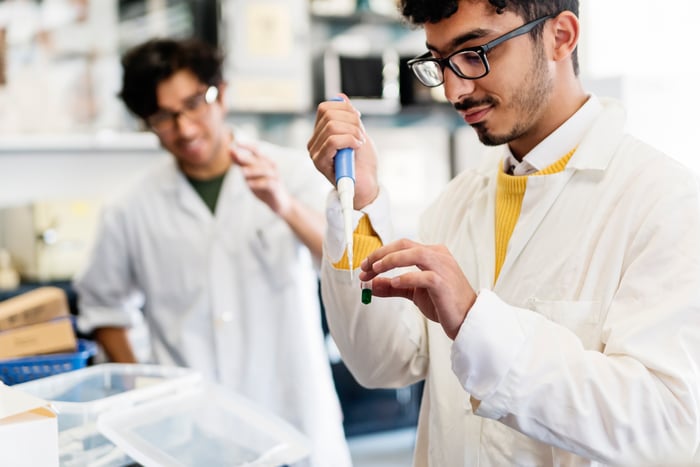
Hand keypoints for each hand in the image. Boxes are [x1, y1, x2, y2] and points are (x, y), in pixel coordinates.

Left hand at [230, 142, 290, 215]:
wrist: (279, 202)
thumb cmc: (263, 187)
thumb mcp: (250, 175)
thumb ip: (242, 164)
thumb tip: (230, 151)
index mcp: (264, 161)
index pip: (255, 150)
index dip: (246, 146)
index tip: (235, 142)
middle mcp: (271, 166)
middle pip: (257, 160)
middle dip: (246, 157)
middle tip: (235, 155)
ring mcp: (275, 176)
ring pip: (263, 170)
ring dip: (252, 171)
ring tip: (242, 172)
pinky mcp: (276, 187)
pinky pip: (268, 183)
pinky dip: (258, 183)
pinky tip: (249, 184)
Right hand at [306, 94, 379, 208]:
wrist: (366, 186)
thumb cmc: (363, 163)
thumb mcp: (358, 133)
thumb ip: (349, 117)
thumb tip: (340, 97)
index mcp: (321, 133)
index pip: (325, 108)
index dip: (344, 109)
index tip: (358, 121)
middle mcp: (314, 142)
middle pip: (329, 114)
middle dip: (352, 120)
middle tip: (361, 135)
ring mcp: (315, 152)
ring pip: (332, 127)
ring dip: (353, 132)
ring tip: (359, 143)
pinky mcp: (320, 162)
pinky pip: (333, 141)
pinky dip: (350, 140)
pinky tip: (357, 147)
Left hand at [359, 239, 476, 339]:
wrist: (467, 320)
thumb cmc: (444, 304)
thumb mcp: (414, 294)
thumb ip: (394, 288)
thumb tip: (372, 285)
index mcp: (432, 253)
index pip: (401, 246)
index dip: (380, 254)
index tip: (364, 267)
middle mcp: (438, 255)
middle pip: (404, 245)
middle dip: (380, 254)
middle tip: (365, 267)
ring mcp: (442, 267)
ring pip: (413, 254)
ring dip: (390, 260)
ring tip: (375, 270)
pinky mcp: (443, 283)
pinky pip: (423, 275)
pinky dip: (406, 277)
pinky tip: (394, 283)